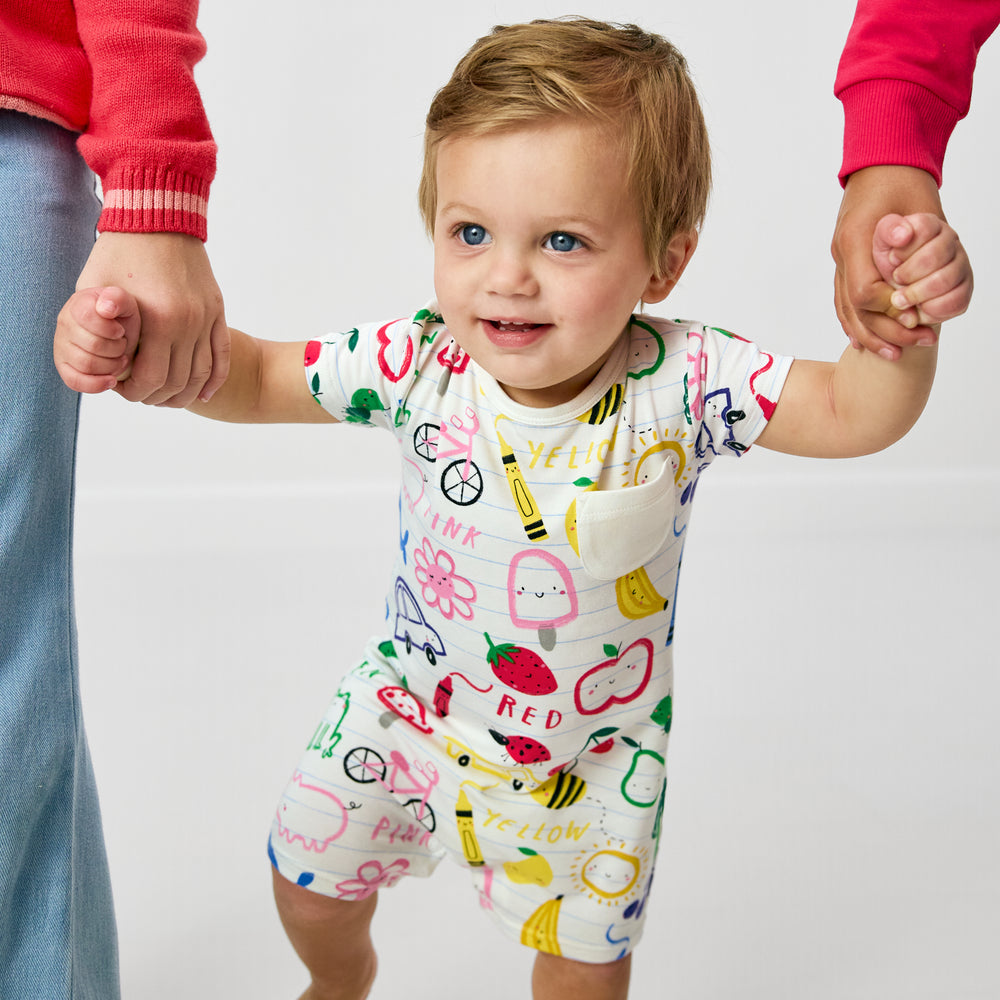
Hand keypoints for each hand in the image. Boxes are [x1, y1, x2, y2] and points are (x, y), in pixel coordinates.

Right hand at [55, 287, 140, 393]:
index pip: (88, 317)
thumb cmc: (121, 318)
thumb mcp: (126, 304)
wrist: (118, 334)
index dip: (111, 329)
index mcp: (78, 304)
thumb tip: (105, 308)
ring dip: (112, 366)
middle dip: (117, 349)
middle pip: (93, 345)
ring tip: (120, 358)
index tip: (120, 331)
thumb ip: (117, 298)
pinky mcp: (64, 366)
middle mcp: (64, 323)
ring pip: (87, 365)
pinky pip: (74, 381)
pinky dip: (96, 385)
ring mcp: (61, 345)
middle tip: (123, 345)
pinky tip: (112, 380)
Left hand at [73, 231, 229, 405]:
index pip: (150, 379)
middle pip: (177, 382)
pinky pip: (222, 356)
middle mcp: (187, 322)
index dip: (135, 393)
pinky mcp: (217, 311)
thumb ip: (95, 328)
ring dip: (185, 394)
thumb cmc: (118, 252)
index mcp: (157, 319)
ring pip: (202, 375)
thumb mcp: (94, 288)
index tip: (124, 390)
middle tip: (142, 395)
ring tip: (168, 398)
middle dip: (157, 396)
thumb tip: (101, 366)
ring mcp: (206, 318)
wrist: (157, 216)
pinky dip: (214, 380)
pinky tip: (201, 394)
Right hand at [832, 166, 962, 358]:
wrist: (883, 162)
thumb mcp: (914, 208)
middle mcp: (844, 253)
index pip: (864, 292)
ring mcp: (841, 259)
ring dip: (868, 334)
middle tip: (914, 343)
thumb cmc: (902, 182)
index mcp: (856, 240)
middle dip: (883, 331)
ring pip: (846, 309)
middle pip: (854, 308)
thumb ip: (910, 242)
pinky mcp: (845, 262)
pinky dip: (852, 323)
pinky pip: (842, 300)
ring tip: (891, 352)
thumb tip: (903, 276)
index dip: (889, 308)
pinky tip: (860, 340)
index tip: (914, 315)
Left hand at [872, 213, 971, 331]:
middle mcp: (950, 242)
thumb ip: (888, 232)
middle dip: (907, 274)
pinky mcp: (963, 290)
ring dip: (916, 294)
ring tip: (900, 298)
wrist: (894, 291)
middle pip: (934, 257)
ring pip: (944, 280)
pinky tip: (917, 307)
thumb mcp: (880, 244)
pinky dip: (931, 309)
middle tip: (896, 280)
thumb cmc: (889, 265)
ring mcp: (960, 266)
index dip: (903, 250)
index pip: (924, 229)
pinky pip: (956, 302)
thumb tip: (904, 235)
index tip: (892, 259)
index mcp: (929, 226)